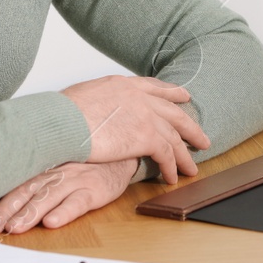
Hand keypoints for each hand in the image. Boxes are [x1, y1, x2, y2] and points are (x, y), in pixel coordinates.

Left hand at [0, 160, 136, 235]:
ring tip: (15, 228)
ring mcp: (73, 180)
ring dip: (30, 213)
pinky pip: (78, 201)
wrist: (117, 156)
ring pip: (48, 196)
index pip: (11, 187)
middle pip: (25, 192)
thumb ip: (23, 191)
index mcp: (39, 170)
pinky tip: (53, 222)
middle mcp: (52, 173)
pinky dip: (65, 211)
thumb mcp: (50, 173)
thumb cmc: (77, 168)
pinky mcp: (93, 189)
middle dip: (5, 210)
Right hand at [61, 74, 209, 182]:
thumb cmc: (60, 112)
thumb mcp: (84, 94)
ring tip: (192, 168)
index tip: (183, 96)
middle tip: (201, 137)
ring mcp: (146, 115)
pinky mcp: (146, 137)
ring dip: (185, 155)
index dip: (171, 93)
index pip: (154, 87)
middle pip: (174, 112)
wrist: (62, 120)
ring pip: (175, 136)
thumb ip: (99, 101)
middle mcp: (140, 97)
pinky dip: (171, 167)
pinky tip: (173, 178)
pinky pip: (167, 154)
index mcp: (124, 85)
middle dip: (190, 126)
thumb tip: (94, 110)